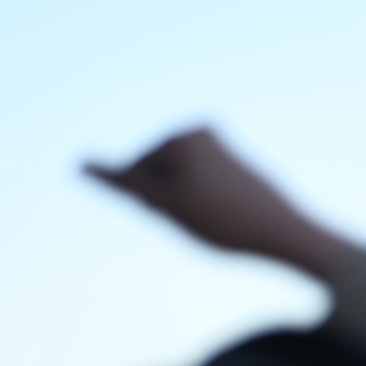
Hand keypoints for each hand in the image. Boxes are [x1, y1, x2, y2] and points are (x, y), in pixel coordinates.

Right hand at [86, 129, 356, 281]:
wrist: (285, 234)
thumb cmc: (223, 221)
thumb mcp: (166, 205)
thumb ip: (122, 183)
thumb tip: (80, 164)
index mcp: (182, 135)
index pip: (136, 173)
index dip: (153, 202)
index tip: (190, 209)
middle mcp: (200, 132)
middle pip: (158, 176)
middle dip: (167, 202)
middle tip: (202, 220)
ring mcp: (218, 147)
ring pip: (179, 187)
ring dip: (185, 207)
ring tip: (217, 220)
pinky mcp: (232, 165)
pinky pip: (200, 190)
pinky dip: (203, 206)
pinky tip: (226, 216)